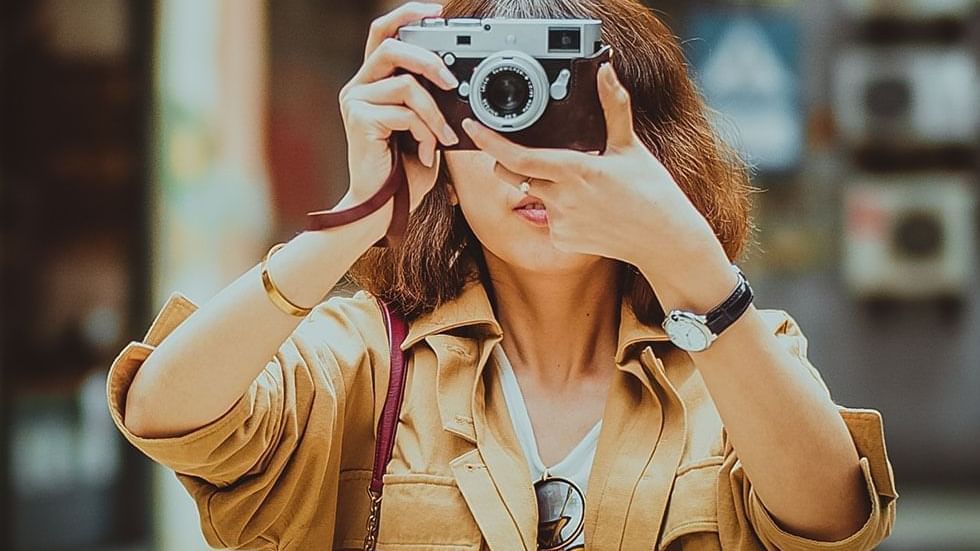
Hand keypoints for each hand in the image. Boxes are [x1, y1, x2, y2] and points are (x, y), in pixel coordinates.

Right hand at [338, 2, 459, 212]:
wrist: (381, 208)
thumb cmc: (404, 172)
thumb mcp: (424, 128)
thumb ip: (430, 100)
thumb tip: (456, 80)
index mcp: (372, 82)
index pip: (384, 32)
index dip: (408, 14)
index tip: (437, 11)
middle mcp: (359, 87)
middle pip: (392, 46)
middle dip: (429, 59)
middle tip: (453, 82)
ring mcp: (355, 102)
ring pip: (406, 85)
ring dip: (435, 114)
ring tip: (443, 138)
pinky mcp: (358, 119)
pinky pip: (405, 112)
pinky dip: (425, 132)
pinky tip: (425, 152)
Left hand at [460, 62, 729, 290]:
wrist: (663, 240)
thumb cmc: (651, 191)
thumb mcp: (630, 146)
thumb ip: (613, 106)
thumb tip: (606, 71)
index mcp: (574, 170)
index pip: (519, 157)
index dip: (490, 142)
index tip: (473, 128)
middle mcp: (562, 198)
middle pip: (514, 176)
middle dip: (510, 162)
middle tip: (530, 154)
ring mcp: (560, 223)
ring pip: (534, 197)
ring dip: (543, 187)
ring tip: (581, 189)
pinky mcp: (563, 241)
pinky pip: (548, 220)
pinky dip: (559, 212)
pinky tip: (586, 211)